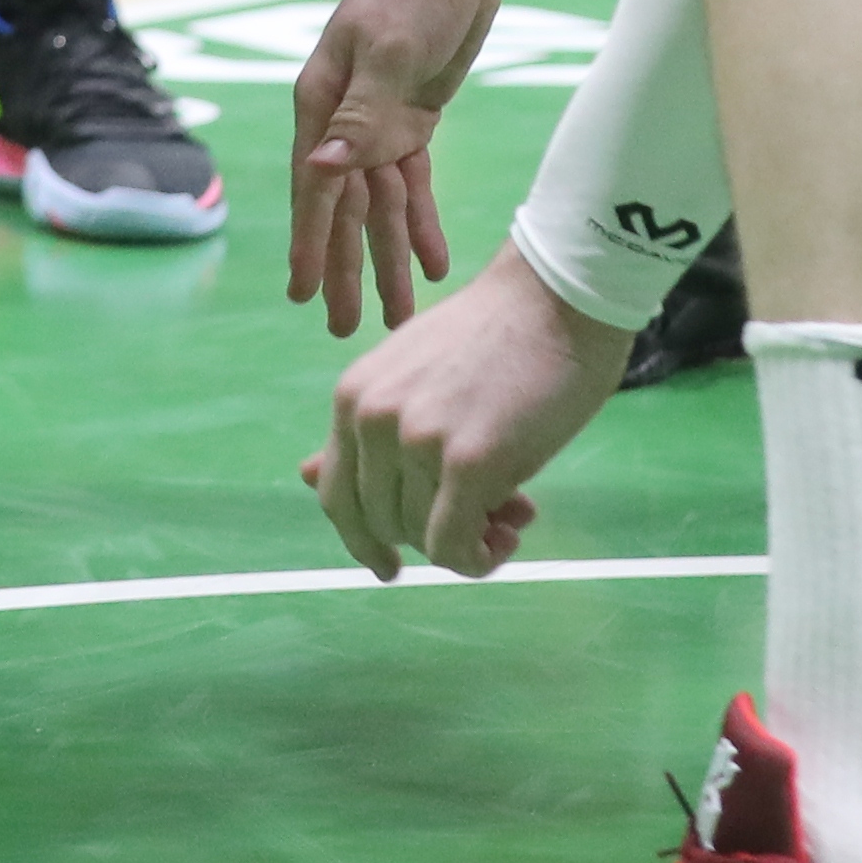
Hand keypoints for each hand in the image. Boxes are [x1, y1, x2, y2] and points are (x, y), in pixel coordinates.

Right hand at [287, 0, 501, 337]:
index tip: (304, 297)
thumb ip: (363, 115)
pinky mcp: (415, 115)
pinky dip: (422, 220)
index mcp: (322, 102)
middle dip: (348, 268)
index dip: (312, 244)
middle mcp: (343, 117)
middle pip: (345, 207)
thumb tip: (323, 172)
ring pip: (382, 203)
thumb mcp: (390, 48)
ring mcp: (380, 119)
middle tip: (350, 329)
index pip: (314, 187)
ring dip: (389, 256)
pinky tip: (432, 262)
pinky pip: (413, 181)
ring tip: (399, 315)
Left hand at [303, 245, 614, 578]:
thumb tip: (303, 475)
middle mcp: (373, 419)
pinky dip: (478, 560)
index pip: (335, 495)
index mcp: (354, 396)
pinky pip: (454, 548)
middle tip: (491, 516)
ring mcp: (417, 440)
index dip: (361, 539)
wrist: (558, 298)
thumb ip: (364, 429)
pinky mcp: (469, 462)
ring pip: (422, 538)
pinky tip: (509, 537)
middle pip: (383, 523)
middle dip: (433, 533)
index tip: (390, 564)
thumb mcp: (410, 373)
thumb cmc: (495, 334)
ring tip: (514, 514)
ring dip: (468, 543)